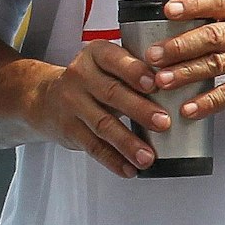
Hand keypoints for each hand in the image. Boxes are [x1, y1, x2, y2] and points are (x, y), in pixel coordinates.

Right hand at [27, 41, 167, 177]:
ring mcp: (71, 103)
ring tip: (148, 157)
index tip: (154, 83)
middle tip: (163, 122)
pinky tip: (129, 169)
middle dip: (139, 109)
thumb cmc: (92, 80)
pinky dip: (112, 160)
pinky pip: (92, 146)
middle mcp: (80, 76)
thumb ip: (136, 72)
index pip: (114, 60)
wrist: (45, 97)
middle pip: (111, 93)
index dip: (134, 71)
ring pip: (102, 124)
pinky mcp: (68, 129)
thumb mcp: (108, 65)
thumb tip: (180, 88)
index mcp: (95, 55)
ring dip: (127, 142)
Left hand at [147, 0, 224, 117]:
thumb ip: (221, 12)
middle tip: (152, 55)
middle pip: (211, 37)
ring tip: (161, 80)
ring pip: (216, 65)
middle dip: (179, 46)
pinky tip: (188, 108)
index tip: (168, 9)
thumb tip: (175, 13)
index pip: (217, 1)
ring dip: (185, 74)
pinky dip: (208, 103)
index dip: (192, 5)